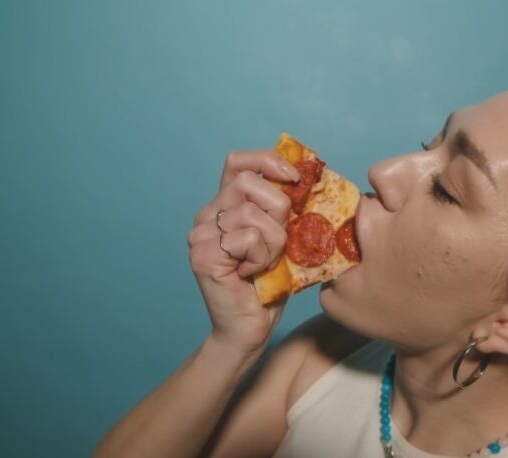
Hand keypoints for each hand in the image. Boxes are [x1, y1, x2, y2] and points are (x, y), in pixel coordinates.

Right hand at [188, 150, 299, 353]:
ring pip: (252, 213)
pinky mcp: (203, 255)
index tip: (294, 178)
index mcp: (224, 207)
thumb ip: (284, 209)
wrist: (249, 330)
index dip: (267, 161)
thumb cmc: (269, 286)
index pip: (237, 162)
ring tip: (265, 264)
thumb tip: (307, 177)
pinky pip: (248, 238)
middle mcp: (206, 216)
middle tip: (280, 241)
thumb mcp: (283, 238)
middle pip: (248, 183)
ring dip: (274, 242)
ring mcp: (200, 235)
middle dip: (278, 209)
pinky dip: (262, 258)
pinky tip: (252, 275)